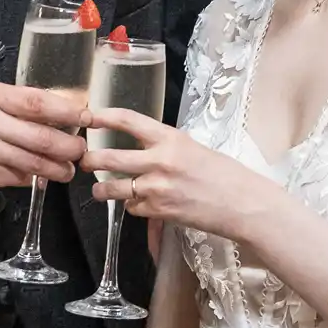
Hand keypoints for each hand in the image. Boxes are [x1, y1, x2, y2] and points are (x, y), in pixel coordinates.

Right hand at [0, 82, 88, 199]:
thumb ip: (18, 105)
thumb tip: (64, 115)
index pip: (36, 102)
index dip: (66, 111)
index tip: (86, 117)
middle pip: (40, 137)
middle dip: (68, 147)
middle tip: (81, 150)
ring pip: (33, 162)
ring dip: (57, 169)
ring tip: (68, 170)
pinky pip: (18, 177)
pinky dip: (33, 178)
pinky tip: (40, 176)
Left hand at [83, 108, 280, 244]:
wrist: (243, 204)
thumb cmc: (224, 174)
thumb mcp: (193, 148)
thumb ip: (165, 146)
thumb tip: (142, 145)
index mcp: (170, 138)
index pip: (128, 120)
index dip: (103, 116)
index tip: (87, 116)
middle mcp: (160, 160)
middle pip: (109, 157)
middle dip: (90, 159)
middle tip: (83, 160)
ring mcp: (157, 188)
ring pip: (113, 187)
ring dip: (102, 189)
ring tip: (99, 189)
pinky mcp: (159, 211)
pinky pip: (132, 207)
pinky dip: (132, 206)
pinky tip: (141, 204)